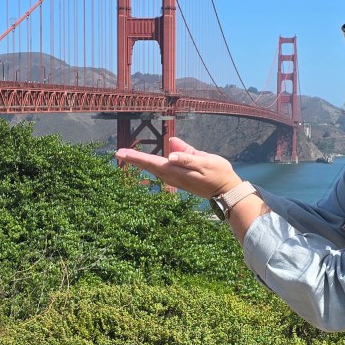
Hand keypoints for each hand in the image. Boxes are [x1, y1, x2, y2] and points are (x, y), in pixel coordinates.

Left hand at [115, 137, 240, 197]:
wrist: (227, 192)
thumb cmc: (219, 174)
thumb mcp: (206, 162)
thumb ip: (188, 157)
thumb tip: (170, 152)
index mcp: (176, 170)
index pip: (152, 161)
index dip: (136, 157)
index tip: (121, 153)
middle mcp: (173, 177)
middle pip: (149, 166)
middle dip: (134, 159)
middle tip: (117, 153)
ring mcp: (176, 180)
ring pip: (154, 169)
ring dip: (140, 163)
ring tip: (128, 156)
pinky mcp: (180, 180)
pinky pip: (161, 172)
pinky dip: (151, 166)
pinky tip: (148, 163)